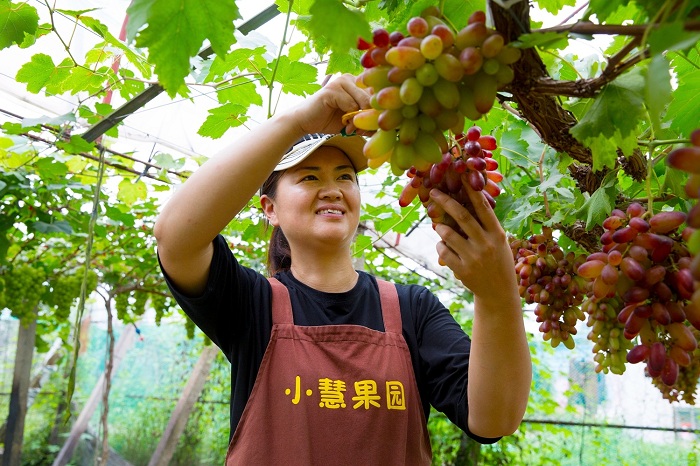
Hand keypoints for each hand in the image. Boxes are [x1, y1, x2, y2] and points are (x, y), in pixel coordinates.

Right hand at [289, 74, 371, 135]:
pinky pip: (351, 105)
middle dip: (370, 117)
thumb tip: (385, 128)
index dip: (379, 110)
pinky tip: (343, 125)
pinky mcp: (332, 89)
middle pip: (374, 97)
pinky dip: (350, 119)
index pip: (378, 93)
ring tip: (351, 129)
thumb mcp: (353, 122)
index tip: (375, 125)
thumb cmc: (329, 120)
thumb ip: (367, 121)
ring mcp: (341, 81)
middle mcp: (351, 78)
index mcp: (358, 82)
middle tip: (361, 130)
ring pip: (363, 101)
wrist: (305, 122)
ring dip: (359, 119)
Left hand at [429, 177, 516, 299]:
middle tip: (434, 192)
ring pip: (447, 234)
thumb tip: (467, 202)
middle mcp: (486, 244)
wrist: (499, 293)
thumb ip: (485, 226)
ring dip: (440, 228)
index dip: (472, 191)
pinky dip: (440, 246)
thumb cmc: (497, 262)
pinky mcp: (462, 270)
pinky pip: (443, 251)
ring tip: (440, 227)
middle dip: (446, 202)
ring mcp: (474, 258)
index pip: (483, 207)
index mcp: (497, 234)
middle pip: (462, 216)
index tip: (462, 176)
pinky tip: (444, 247)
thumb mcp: (499, 242)